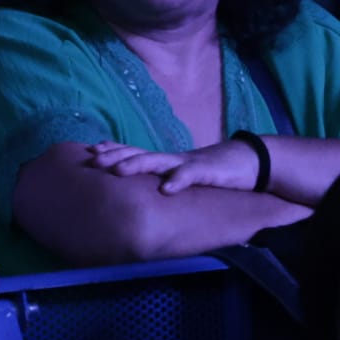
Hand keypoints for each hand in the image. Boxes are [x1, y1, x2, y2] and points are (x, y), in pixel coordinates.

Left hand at [88, 138, 259, 193]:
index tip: (90, 151)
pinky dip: (178, 180)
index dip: (114, 150)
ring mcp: (189, 163)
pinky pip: (190, 175)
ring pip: (159, 161)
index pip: (135, 151)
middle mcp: (173, 159)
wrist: (249, 161)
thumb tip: (143, 188)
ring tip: (118, 171)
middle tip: (93, 160)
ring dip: (137, 164)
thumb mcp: (184, 174)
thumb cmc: (213, 170)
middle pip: (140, 153)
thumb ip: (166, 177)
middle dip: (116, 156)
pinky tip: (166, 189)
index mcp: (167, 160)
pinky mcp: (207, 171)